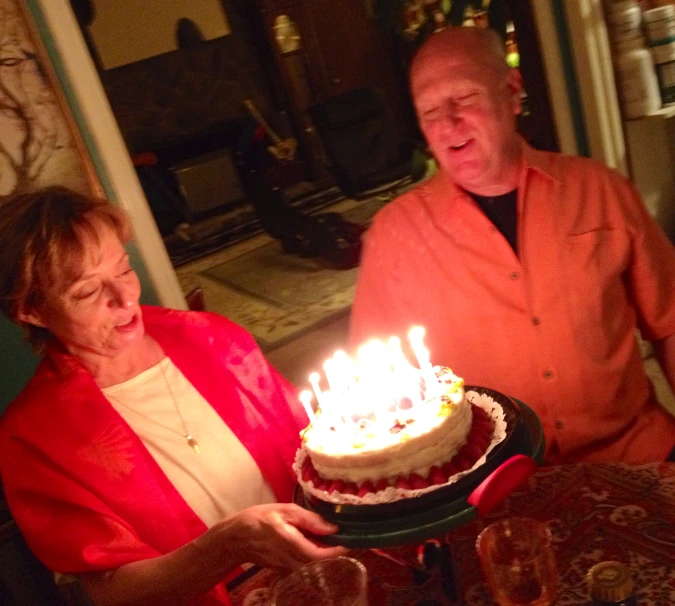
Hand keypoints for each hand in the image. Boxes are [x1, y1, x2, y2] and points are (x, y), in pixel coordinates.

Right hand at [222, 503, 347, 569]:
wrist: (236, 538)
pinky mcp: (284, 569)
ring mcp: (287, 567)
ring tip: (336, 542)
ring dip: (326, 556)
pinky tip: (319, 546)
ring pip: (313, 566)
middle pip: (320, 564)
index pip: (320, 555)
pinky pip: (305, 565)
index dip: (338, 552)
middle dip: (336, 554)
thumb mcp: (284, 510)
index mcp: (291, 543)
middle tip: (347, 540)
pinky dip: (315, 557)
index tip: (350, 542)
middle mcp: (290, 559)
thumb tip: (333, 527)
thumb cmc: (259, 518)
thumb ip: (309, 519)